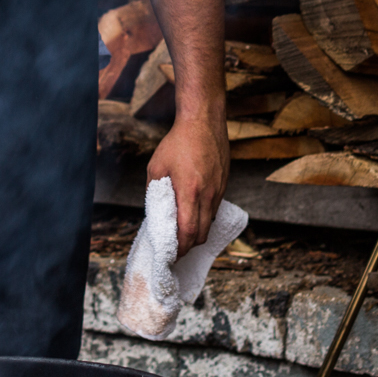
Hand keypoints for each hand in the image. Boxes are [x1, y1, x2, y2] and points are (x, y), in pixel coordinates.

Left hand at [145, 113, 227, 256]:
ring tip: (182, 234)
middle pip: (202, 234)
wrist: (204, 121)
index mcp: (190, 191)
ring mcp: (218, 191)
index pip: (188, 231)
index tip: (170, 255)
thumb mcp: (156, 167)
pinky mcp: (223, 186)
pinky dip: (204, 218)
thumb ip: (154, 193)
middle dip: (188, 246)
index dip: (179, 248)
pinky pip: (214, 210)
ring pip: (210, 223)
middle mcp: (208, 195)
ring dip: (197, 233)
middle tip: (175, 249)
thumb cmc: (178, 142)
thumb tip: (154, 213)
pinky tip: (192, 214)